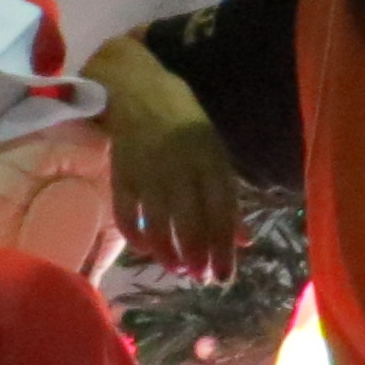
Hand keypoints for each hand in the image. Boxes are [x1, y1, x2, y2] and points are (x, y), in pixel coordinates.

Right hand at [95, 48, 240, 278]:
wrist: (135, 87)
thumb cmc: (182, 121)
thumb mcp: (213, 152)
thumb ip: (227, 196)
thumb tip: (244, 240)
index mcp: (209, 159)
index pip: (221, 210)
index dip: (223, 247)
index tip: (225, 275)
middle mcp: (181, 166)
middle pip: (191, 220)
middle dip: (197, 255)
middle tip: (200, 278)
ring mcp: (148, 169)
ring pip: (159, 221)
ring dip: (168, 251)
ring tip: (176, 269)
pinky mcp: (120, 171)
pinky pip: (125, 211)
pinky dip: (133, 234)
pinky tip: (144, 249)